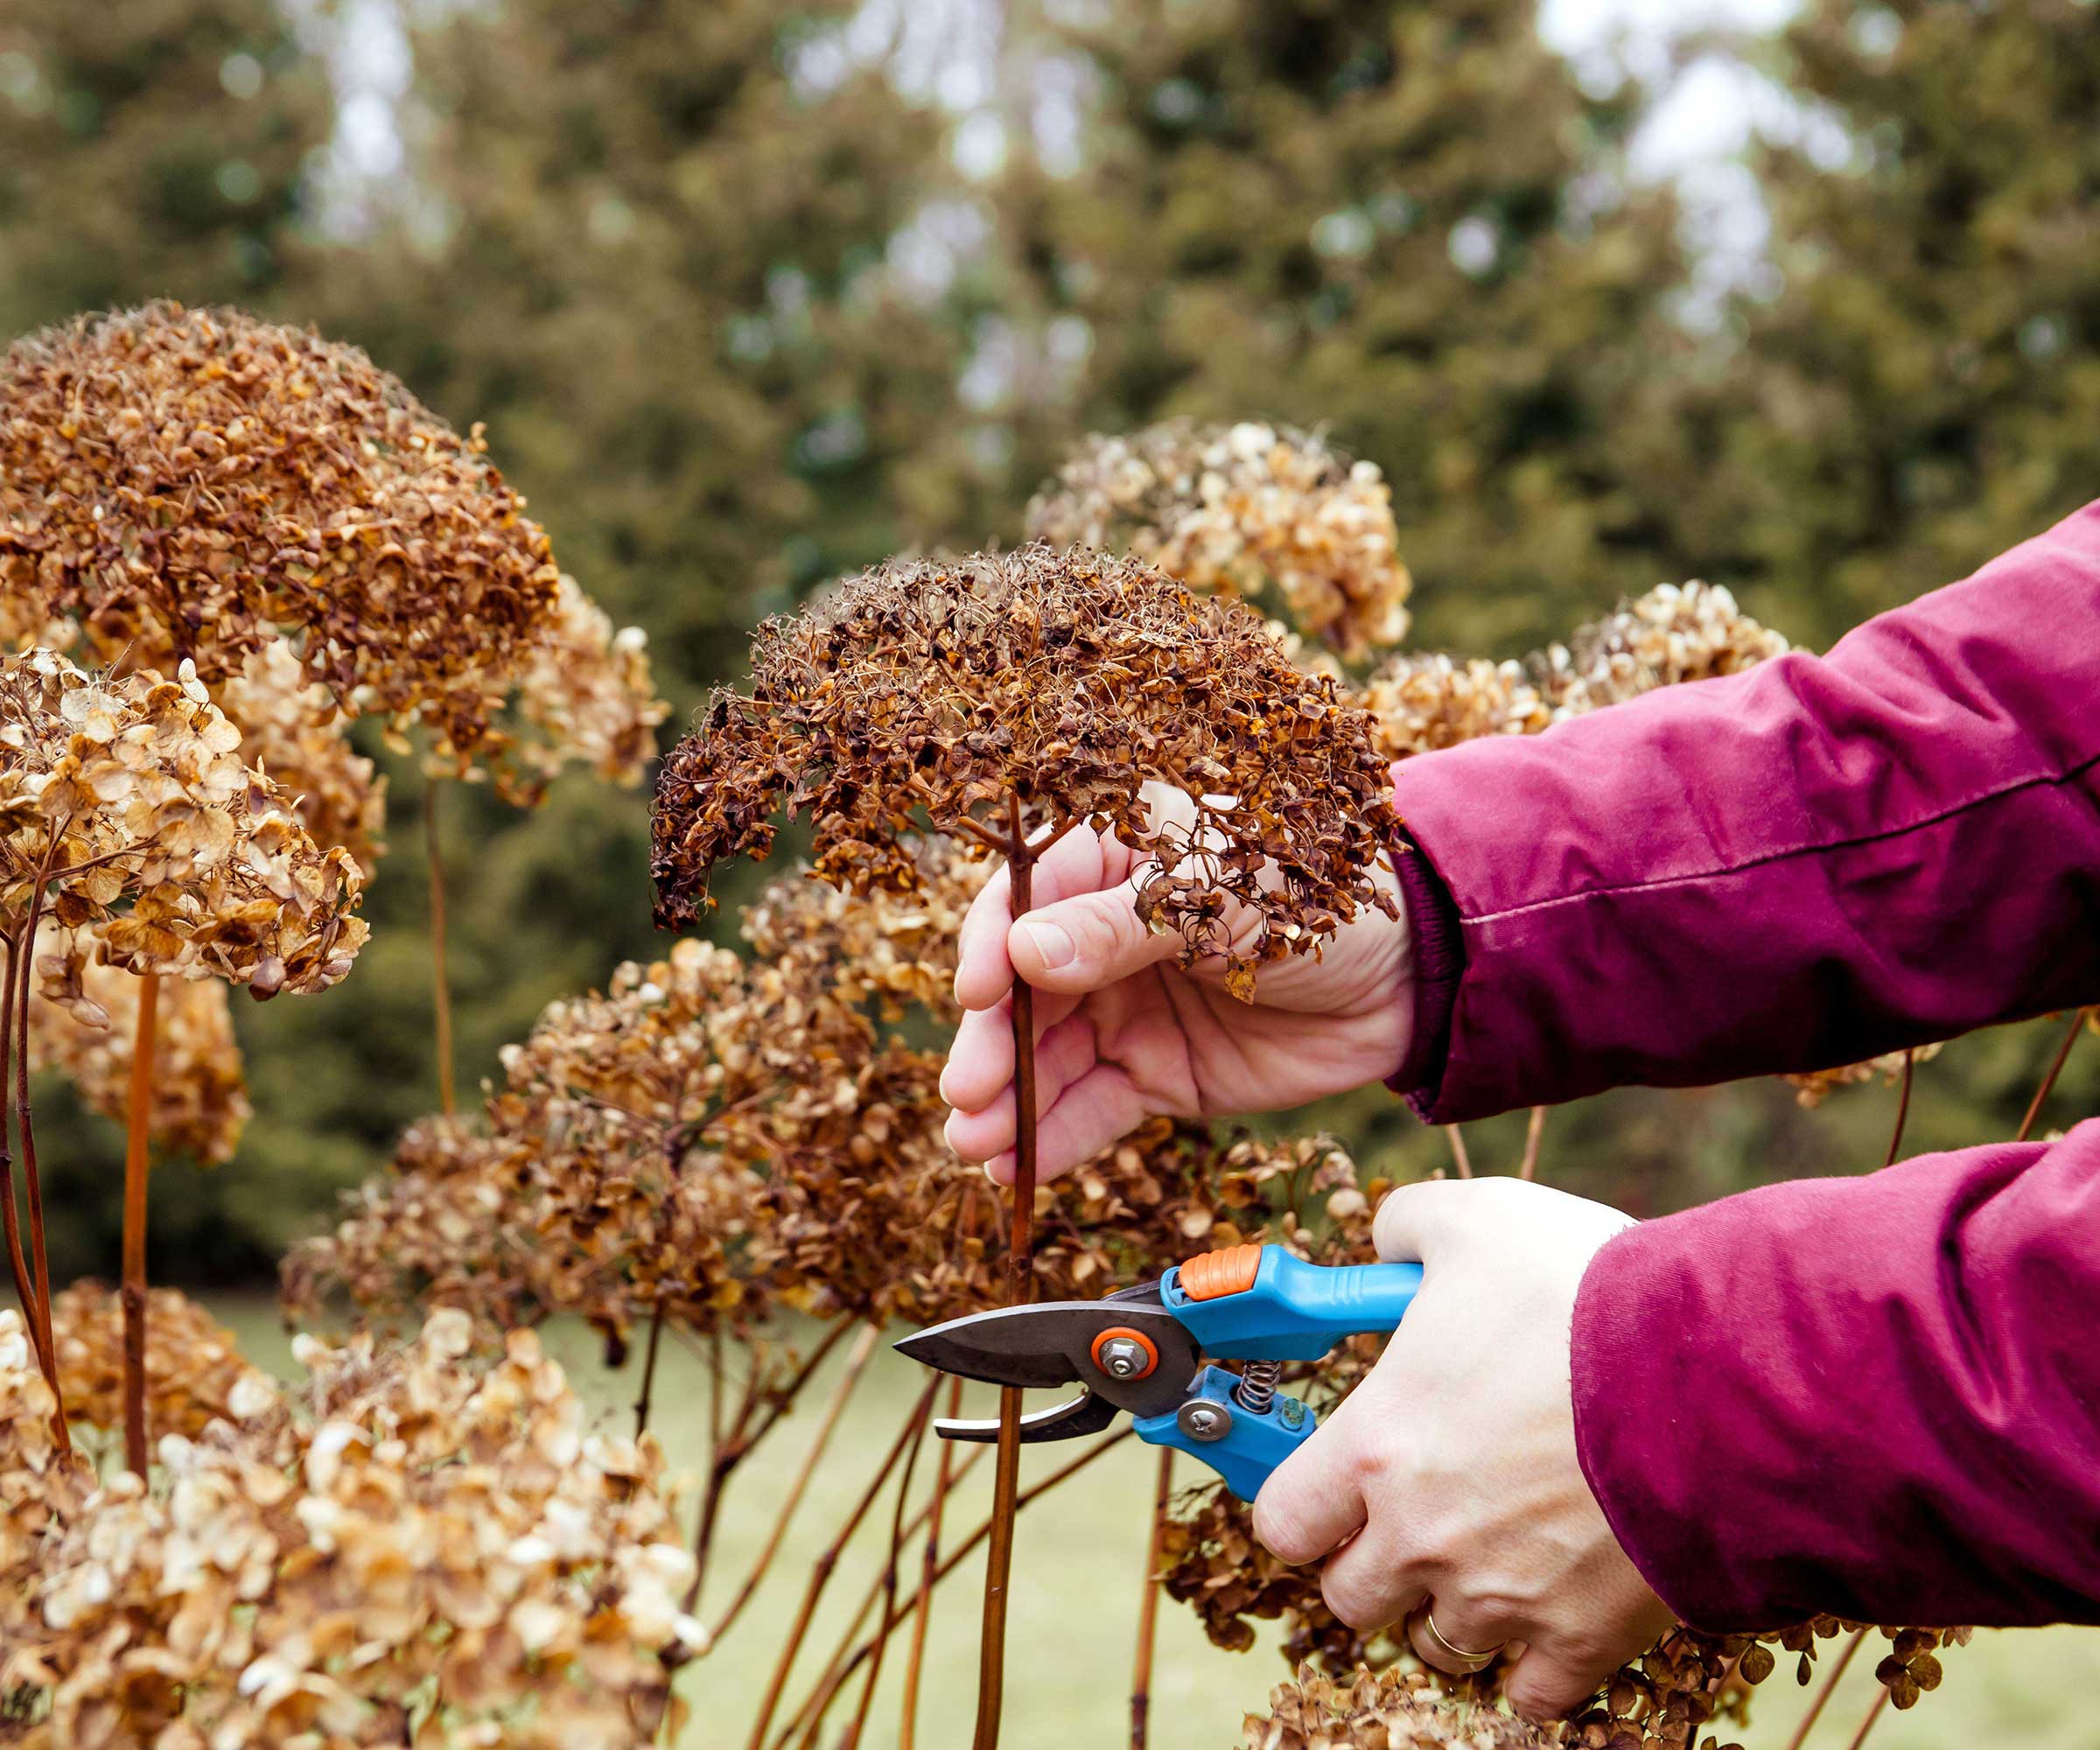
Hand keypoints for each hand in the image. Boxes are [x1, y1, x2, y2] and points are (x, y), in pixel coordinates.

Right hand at [942, 784, 1410, 1183]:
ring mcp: (1124, 1008)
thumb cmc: (1318, 898)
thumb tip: (1023, 950)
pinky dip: (1052, 1138)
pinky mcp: (1155, 1075)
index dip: (989, 944)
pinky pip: (1093, 1108)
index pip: (1025, 898)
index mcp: (1113, 858)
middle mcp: (1101, 934)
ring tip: (974, 1143)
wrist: (1409, 976)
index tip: (974, 993)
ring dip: (1006, 1102)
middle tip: (967, 1090)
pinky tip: (1014, 1166)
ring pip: (1047, 1058)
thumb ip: (1122, 927)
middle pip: (1022, 989)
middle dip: (991, 1042)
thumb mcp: (1221, 897)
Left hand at [1251, 1178, 1672, 1719]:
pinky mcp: (1585, 1636)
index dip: (1302, 1504)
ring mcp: (1502, 1598)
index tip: (1329, 1485)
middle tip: (1414, 1515)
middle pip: (1350, 1597)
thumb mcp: (1478, 1219)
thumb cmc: (1587, 1294)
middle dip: (1372, 1560)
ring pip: (1439, 1644)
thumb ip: (1407, 1227)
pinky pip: (1532, 1696)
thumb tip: (1386, 1239)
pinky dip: (1534, 1667)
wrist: (1718, 1375)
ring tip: (1492, 1553)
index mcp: (1376, 1447)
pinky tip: (1551, 1614)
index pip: (1283, 1522)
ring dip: (1453, 1607)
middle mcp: (1421, 1537)